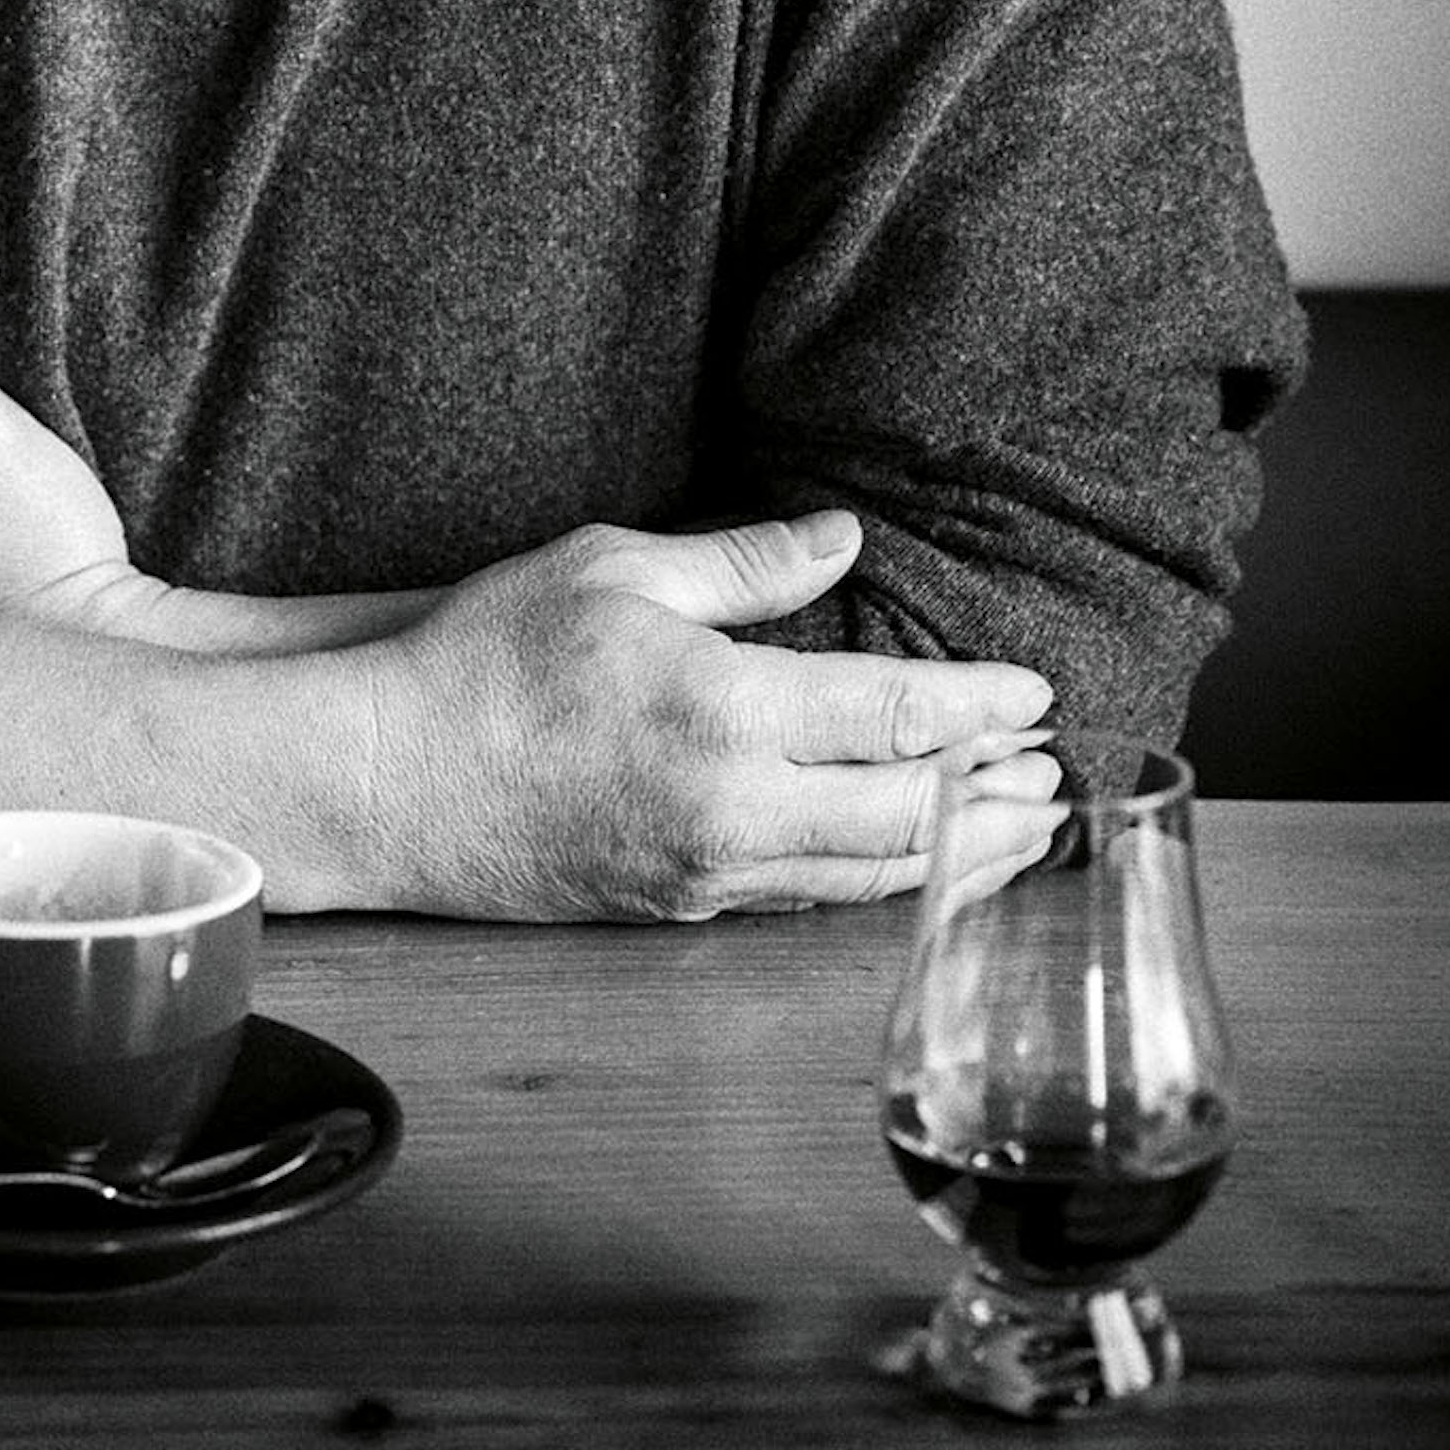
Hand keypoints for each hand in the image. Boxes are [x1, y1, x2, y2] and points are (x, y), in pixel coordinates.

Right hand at [360, 516, 1055, 921]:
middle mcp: (733, 809)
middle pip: (909, 816)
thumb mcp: (613, 568)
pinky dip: (883, 884)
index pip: (893, 715)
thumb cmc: (488, 659)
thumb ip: (743, 562)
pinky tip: (910, 865)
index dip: (979, 708)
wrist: (388, 781)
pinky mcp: (679, 909)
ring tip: (1023, 832)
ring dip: (959, 855)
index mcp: (725, 713)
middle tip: (1061, 776)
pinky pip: (807, 900)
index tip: (1036, 694)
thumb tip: (845, 540)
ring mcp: (708, 872)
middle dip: (996, 796)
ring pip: (870, 875)